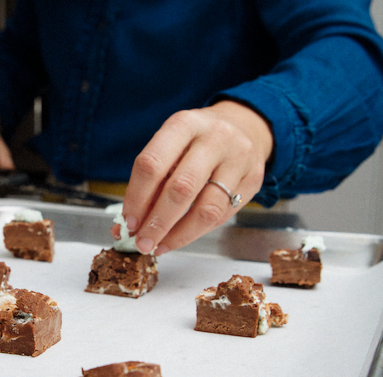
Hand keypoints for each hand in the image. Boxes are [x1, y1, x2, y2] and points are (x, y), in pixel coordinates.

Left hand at [120, 100, 273, 253]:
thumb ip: (151, 181)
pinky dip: (196, 232)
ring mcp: (238, 159)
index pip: (152, 164)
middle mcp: (214, 138)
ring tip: (159, 245)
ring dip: (178, 234)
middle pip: (181, 188)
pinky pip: (222, 215)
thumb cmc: (196, 141)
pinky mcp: (253, 180)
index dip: (137, 198)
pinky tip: (179, 237)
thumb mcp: (171, 145)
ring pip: (206, 208)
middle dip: (157, 222)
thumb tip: (129, 224)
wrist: (244, 126)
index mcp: (184, 125)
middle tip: (142, 242)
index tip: (128, 222)